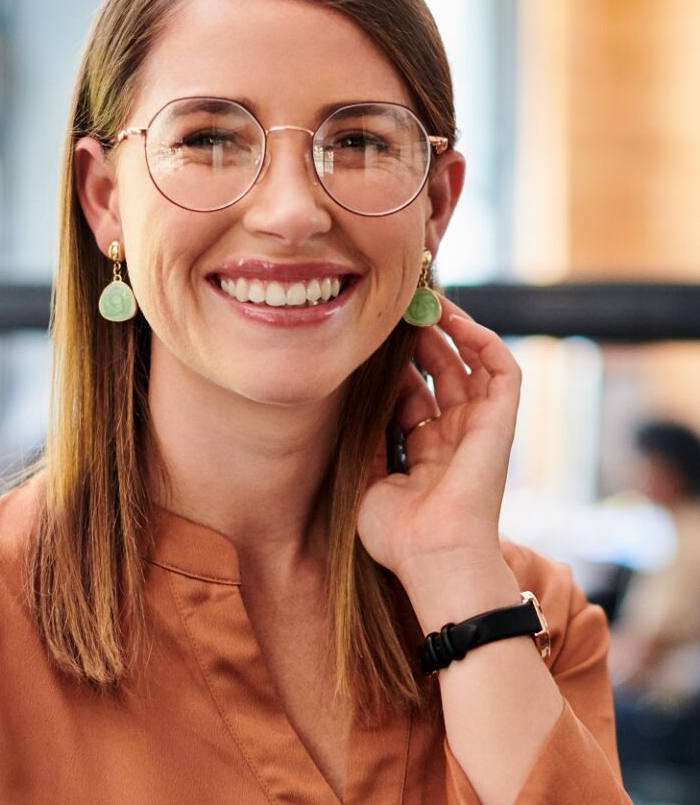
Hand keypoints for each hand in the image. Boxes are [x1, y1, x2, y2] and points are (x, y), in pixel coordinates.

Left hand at [357, 297, 520, 587]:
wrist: (433, 556)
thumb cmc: (399, 535)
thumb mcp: (368, 482)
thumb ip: (366, 443)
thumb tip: (357, 401)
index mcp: (425, 452)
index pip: (412, 396)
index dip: (394, 367)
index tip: (370, 340)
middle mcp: (454, 436)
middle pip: (439, 374)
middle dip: (419, 341)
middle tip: (395, 312)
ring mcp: (479, 428)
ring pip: (469, 365)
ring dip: (448, 332)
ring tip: (422, 304)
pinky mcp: (501, 421)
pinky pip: (502, 370)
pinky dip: (483, 341)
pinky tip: (455, 319)